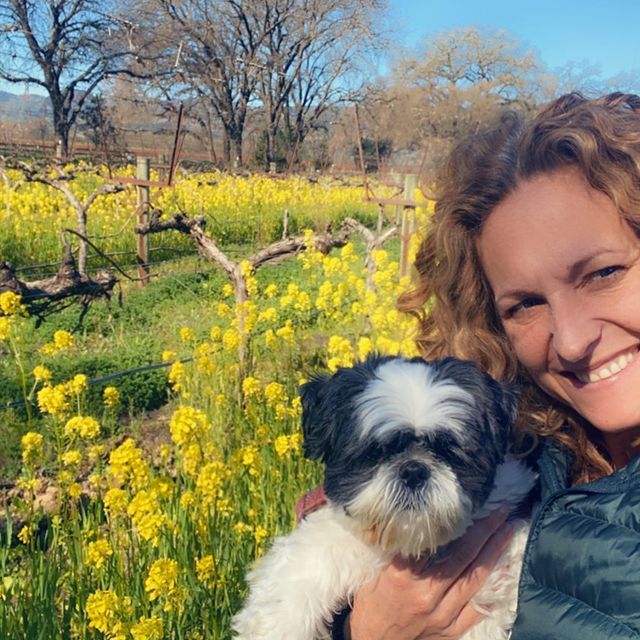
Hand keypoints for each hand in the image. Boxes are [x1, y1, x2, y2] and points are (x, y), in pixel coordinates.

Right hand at [347, 508, 513, 639]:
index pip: (433, 541)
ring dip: (494, 553)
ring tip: (507, 531)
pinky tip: (506, 571)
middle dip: (484, 531)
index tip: (468, 502)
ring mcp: (442, 614)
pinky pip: (478, 608)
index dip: (453, 520)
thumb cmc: (371, 604)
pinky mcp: (451, 630)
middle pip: (462, 557)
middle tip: (500, 512)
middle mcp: (426, 594)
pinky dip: (494, 589)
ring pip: (475, 579)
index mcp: (403, 576)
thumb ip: (398, 548)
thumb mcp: (376, 570)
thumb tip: (416, 518)